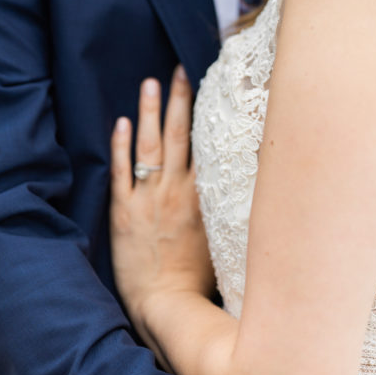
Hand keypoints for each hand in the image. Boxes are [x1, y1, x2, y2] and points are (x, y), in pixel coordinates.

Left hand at [110, 70, 214, 335]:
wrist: (166, 305)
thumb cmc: (199, 280)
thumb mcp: (225, 239)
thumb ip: (233, 208)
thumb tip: (254, 183)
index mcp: (203, 197)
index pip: (207, 144)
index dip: (208, 113)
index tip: (213, 84)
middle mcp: (177, 191)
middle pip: (179, 135)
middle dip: (180, 99)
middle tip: (181, 69)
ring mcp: (149, 199)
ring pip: (150, 146)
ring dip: (151, 111)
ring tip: (150, 82)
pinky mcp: (123, 213)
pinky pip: (121, 172)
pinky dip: (121, 146)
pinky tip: (122, 122)